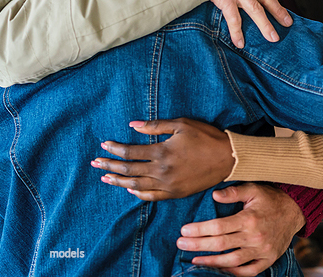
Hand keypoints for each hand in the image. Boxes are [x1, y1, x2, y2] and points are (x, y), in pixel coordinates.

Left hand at [91, 118, 233, 198]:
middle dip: (110, 166)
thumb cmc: (206, 137)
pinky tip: (129, 189)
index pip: (131, 152)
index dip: (115, 149)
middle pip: (129, 170)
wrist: (227, 158)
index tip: (103, 145)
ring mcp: (168, 185)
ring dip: (119, 181)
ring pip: (136, 185)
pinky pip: (151, 196)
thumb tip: (132, 126)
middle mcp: (162, 171)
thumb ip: (155, 126)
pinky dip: (137, 193)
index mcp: (162, 152)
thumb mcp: (182, 125)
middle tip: (95, 163)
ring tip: (105, 177)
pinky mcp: (175, 193)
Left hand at [177, 183, 305, 276]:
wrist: (295, 210)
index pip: (218, 227)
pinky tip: (219, 268)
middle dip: (198, 246)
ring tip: (195, 260)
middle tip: (181, 244)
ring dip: (211, 262)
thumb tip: (213, 195)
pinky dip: (232, 272)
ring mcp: (262, 251)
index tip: (184, 230)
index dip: (199, 230)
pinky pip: (248, 271)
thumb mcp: (254, 188)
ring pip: (232, 261)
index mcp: (249, 218)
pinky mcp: (268, 259)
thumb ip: (233, 192)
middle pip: (221, 245)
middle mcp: (254, 237)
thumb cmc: (271, 198)